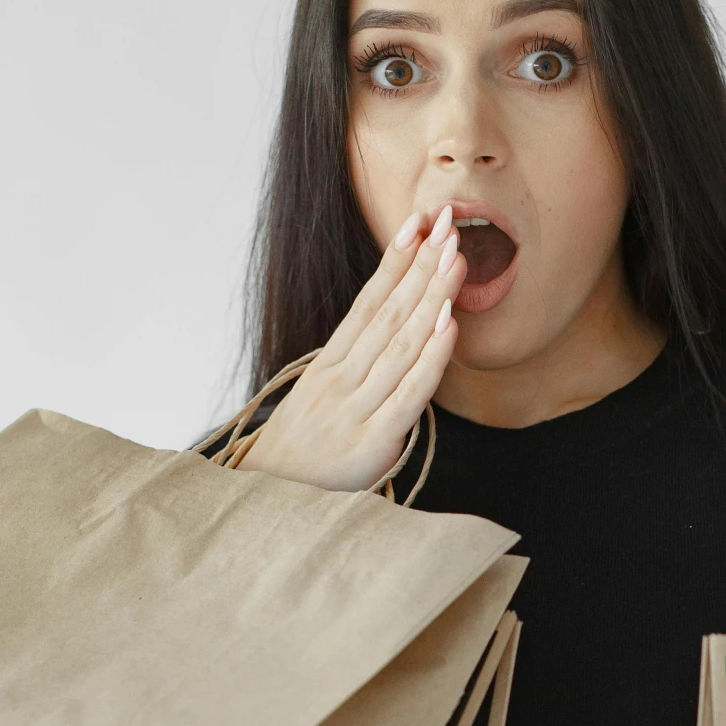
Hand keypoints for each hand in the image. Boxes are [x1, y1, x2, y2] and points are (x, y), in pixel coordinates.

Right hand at [237, 207, 463, 490]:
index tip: (416, 224)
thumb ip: (354, 366)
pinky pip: (408, 393)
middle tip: (449, 226)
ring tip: (456, 260)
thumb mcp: (319, 398)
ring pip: (400, 344)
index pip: (367, 303)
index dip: (393, 261)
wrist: (269, 502)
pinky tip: (448, 326)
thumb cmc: (302, 451)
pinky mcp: (372, 442)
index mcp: (328, 365)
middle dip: (421, 267)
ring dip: (431, 298)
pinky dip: (430, 358)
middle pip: (388, 313)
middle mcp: (340, 379)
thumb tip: (394, 329)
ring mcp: (355, 408)